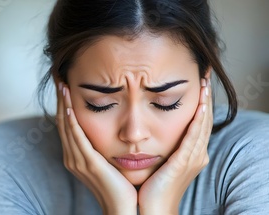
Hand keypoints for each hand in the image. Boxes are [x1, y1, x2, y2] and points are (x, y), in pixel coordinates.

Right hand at [56, 82, 136, 214]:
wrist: (123, 209)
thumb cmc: (120, 188)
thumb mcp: (108, 163)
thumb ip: (103, 148)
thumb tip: (110, 131)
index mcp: (75, 157)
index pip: (66, 125)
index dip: (64, 104)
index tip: (65, 86)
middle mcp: (72, 158)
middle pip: (62, 122)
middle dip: (60, 100)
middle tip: (59, 79)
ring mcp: (78, 161)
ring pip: (67, 127)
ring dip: (64, 105)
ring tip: (62, 86)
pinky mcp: (88, 163)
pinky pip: (77, 138)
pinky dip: (72, 122)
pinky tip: (71, 108)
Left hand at [138, 78, 212, 213]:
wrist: (150, 210)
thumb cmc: (149, 188)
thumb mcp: (158, 162)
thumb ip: (158, 146)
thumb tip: (146, 131)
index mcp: (190, 155)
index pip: (198, 124)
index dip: (200, 104)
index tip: (198, 85)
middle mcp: (196, 155)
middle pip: (204, 121)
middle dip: (205, 99)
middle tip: (206, 78)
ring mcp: (192, 159)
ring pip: (202, 126)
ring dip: (205, 104)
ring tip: (205, 85)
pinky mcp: (183, 163)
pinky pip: (194, 137)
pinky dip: (198, 120)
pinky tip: (199, 106)